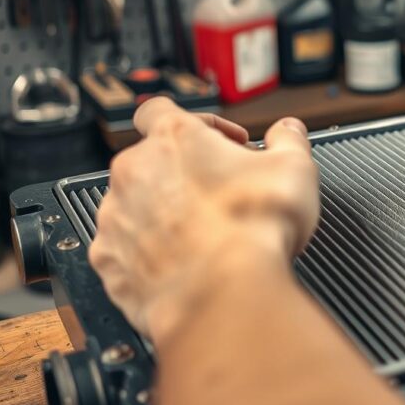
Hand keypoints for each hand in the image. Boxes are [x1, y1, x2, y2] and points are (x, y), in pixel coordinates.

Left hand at [89, 97, 319, 341]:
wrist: (225, 295)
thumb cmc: (255, 228)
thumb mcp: (295, 168)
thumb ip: (288, 140)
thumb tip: (288, 131)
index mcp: (173, 138)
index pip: (161, 110)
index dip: (197, 125)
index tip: (224, 144)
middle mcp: (134, 172)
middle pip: (151, 162)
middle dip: (184, 176)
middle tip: (223, 196)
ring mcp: (116, 218)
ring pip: (135, 207)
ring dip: (163, 216)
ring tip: (204, 238)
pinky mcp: (109, 263)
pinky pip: (124, 252)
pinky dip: (148, 257)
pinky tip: (182, 266)